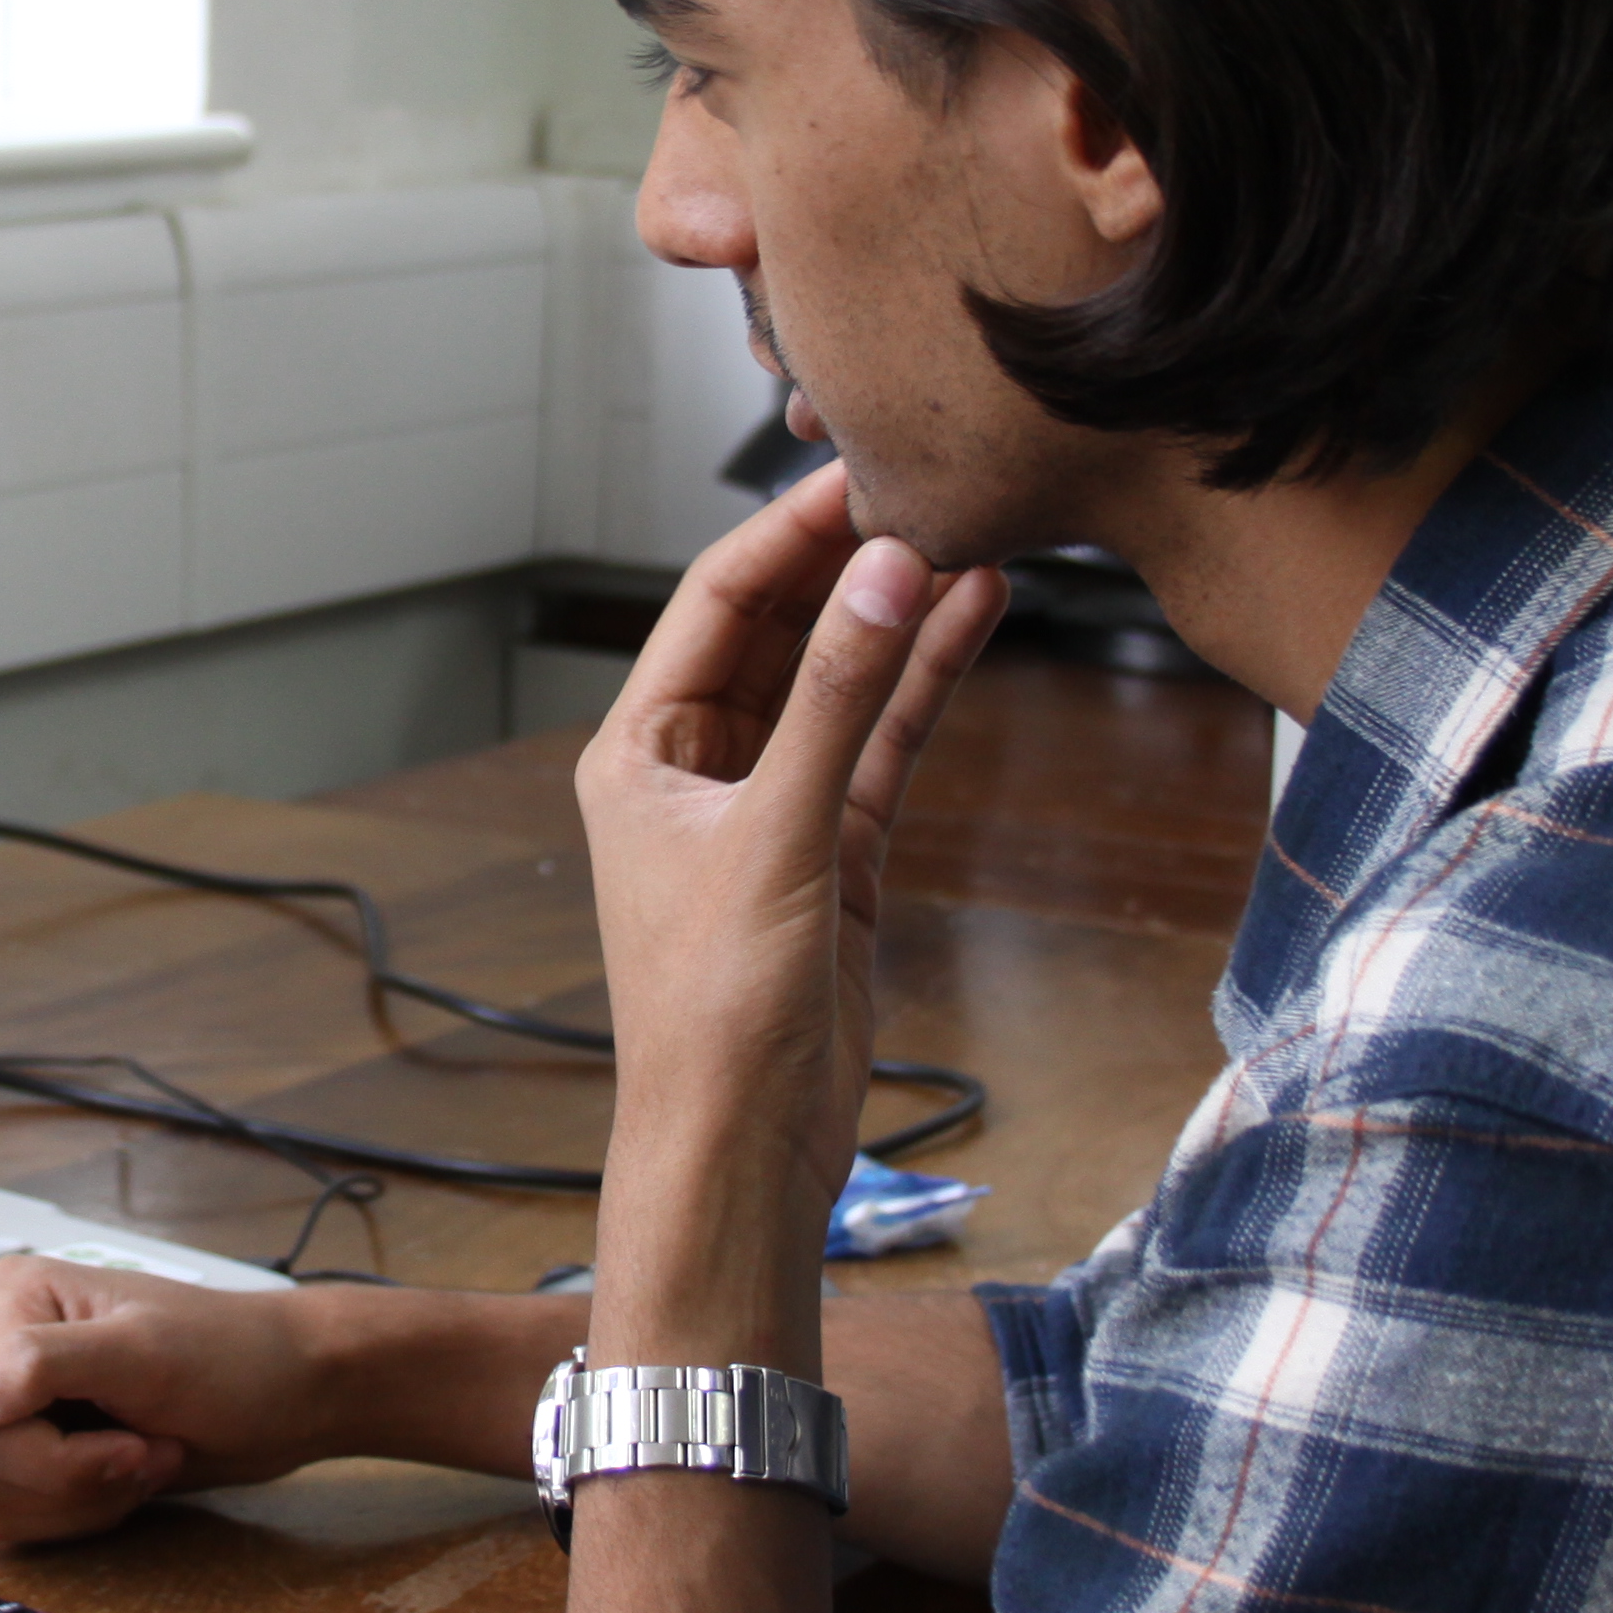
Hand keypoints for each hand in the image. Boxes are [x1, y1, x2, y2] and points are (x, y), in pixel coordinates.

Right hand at [0, 1256, 333, 1544]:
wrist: (291, 1397)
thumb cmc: (235, 1359)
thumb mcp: (140, 1354)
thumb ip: (35, 1368)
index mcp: (8, 1301)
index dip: (46, 1453)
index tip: (126, 1439)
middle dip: (69, 1479)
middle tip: (142, 1451)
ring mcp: (16, 1405)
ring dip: (75, 1501)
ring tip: (139, 1459)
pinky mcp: (37, 1452)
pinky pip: (10, 1517)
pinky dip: (73, 1516)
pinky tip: (126, 1480)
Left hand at [575, 462, 1002, 1288]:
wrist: (743, 1146)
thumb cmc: (715, 1010)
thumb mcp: (780, 835)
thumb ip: (838, 701)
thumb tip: (883, 572)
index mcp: (639, 751)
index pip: (717, 602)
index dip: (788, 531)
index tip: (859, 466)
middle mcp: (697, 767)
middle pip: (781, 629)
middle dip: (849, 562)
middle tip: (929, 487)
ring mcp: (770, 806)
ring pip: (840, 682)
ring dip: (898, 616)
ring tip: (972, 537)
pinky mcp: (834, 851)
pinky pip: (880, 743)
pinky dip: (923, 684)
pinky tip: (974, 618)